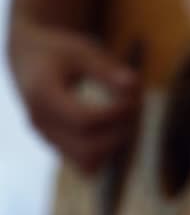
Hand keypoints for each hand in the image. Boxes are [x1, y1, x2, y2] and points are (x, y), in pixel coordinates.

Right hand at [10, 21, 139, 174]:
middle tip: (136, 108)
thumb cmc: (59, 51)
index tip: (134, 98)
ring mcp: (48, 139)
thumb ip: (106, 69)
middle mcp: (41, 124)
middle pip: (89, 148)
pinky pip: (87, 163)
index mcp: (43, 97)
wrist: (29, 58)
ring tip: (127, 117)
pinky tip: (117, 127)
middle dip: (120, 132)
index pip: (85, 120)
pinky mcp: (58, 146)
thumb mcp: (82, 50)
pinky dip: (108, 151)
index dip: (116, 114)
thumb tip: (134, 84)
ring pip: (89, 162)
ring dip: (116, 144)